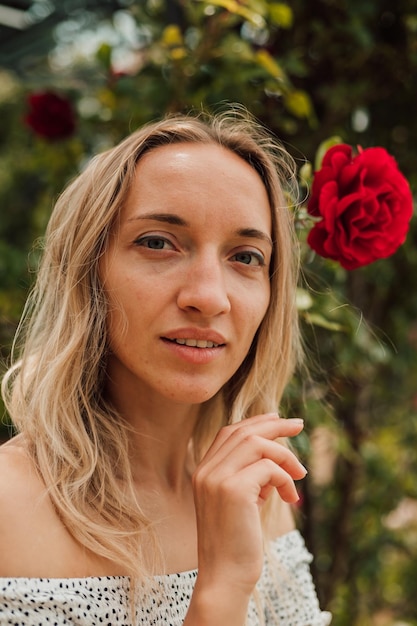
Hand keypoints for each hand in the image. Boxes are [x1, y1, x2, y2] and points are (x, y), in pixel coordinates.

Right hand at [192, 413, 305, 596]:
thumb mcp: (241, 502)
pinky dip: (285, 477)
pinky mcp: (233, 490)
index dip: (255, 422)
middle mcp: (206, 471)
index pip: (229, 433)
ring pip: (257, 444)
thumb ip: (250, 477)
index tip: (278, 420)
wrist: (225, 577)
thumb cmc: (237, 543)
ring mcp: (217, 478)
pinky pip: (268, 468)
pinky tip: (291, 497)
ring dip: (285, 455)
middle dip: (275, 425)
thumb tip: (276, 457)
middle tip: (299, 425)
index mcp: (204, 472)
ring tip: (300, 475)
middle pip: (244, 432)